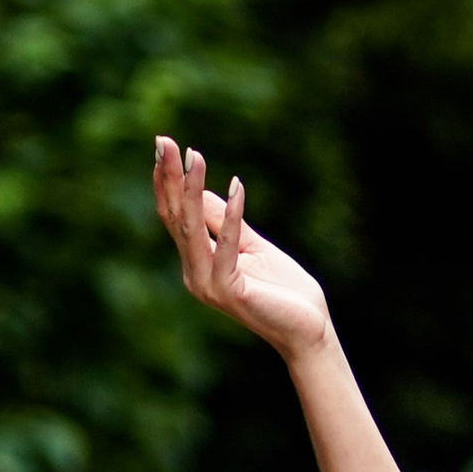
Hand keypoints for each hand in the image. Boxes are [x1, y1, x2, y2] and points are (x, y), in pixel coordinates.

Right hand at [153, 137, 331, 365]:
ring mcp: (208, 284)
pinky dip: (233, 216)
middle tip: (163, 141)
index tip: (165, 147)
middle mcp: (195, 274)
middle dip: (169, 178)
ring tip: (193, 156)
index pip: (176, 218)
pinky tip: (239, 186)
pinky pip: (226, 246)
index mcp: (198, 263)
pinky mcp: (228, 290)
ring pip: (192, 229)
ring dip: (192, 190)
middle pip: (176, 219)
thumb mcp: (253, 246)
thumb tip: (199, 191)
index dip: (168, 183)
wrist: (309, 330)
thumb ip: (226, 222)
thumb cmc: (284, 291)